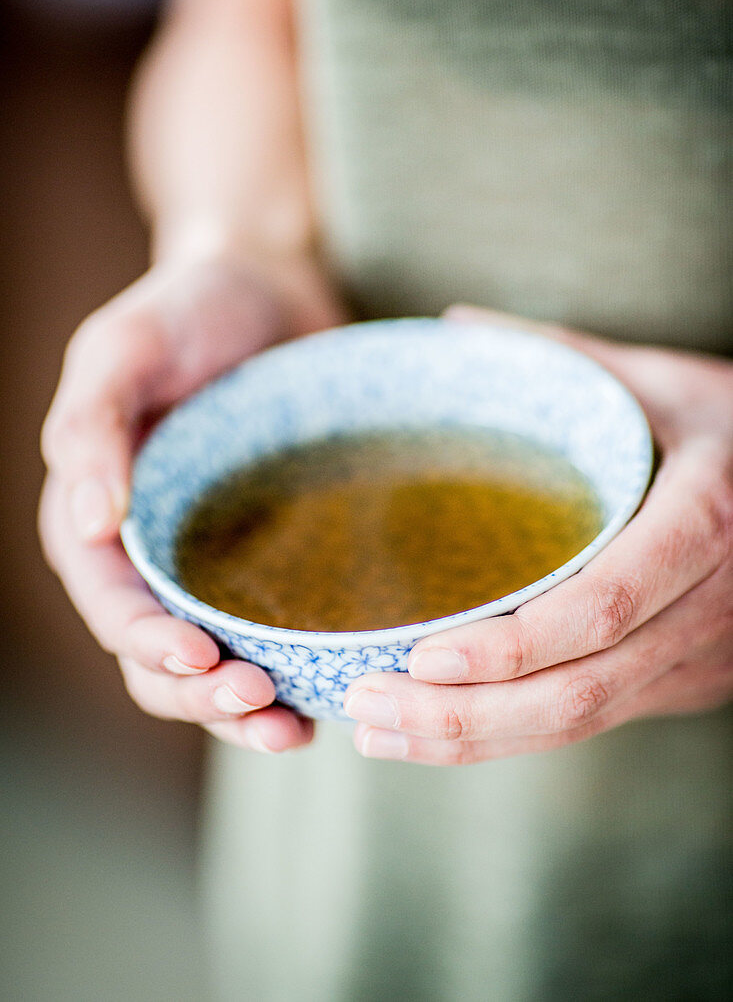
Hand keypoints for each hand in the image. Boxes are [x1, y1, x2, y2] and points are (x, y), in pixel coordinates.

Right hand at [40, 257, 344, 751]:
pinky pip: (271, 634)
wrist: (271, 286)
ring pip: (210, 666)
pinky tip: (322, 699)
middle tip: (259, 703)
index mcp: (97, 511)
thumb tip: (91, 521)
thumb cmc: (189, 306)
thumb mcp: (125, 345)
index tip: (199, 658)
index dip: (144, 642)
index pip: (108, 600)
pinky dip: (288, 675)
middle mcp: (151, 551)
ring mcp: (212, 561)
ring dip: (239, 709)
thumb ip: (92, 423)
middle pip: (155, 656)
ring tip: (291, 728)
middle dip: (199, 693)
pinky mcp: (272, 559)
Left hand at [344, 306, 732, 764]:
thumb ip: (562, 354)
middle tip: (364, 706)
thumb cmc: (729, 422)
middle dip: (466, 717)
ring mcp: (703, 657)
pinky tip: (442, 728)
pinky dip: (515, 733)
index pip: (604, 605)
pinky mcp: (688, 682)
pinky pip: (597, 719)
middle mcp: (710, 606)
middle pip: (581, 692)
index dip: (514, 646)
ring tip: (378, 730)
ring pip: (585, 722)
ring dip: (476, 742)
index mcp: (705, 519)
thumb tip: (455, 326)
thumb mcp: (660, 378)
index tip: (421, 656)